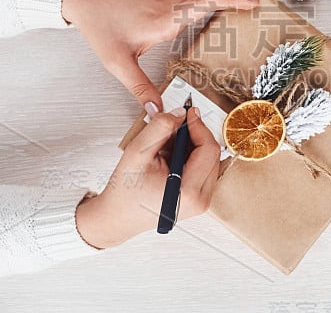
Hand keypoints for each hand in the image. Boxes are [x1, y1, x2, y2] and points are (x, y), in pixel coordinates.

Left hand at [61, 0, 267, 111]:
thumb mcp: (118, 62)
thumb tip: (158, 111)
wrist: (83, 0)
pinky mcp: (164, 0)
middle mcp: (172, 4)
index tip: (253, 2)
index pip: (205, 2)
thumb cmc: (99, 26)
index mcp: (166, 17)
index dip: (231, 0)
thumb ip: (140, 88)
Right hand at [75, 107, 219, 248]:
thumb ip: (160, 128)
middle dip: (195, 135)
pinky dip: (191, 157)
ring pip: (210, 160)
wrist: (118, 217)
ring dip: (193, 145)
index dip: (199, 126)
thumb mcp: (137, 152)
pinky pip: (204, 169)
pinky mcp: (199, 199)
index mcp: (188, 191)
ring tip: (167, 146)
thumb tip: (181, 114)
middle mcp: (200, 200)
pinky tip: (171, 157)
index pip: (208, 149)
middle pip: (212, 154)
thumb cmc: (125, 192)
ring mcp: (202, 201)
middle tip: (175, 126)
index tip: (188, 113)